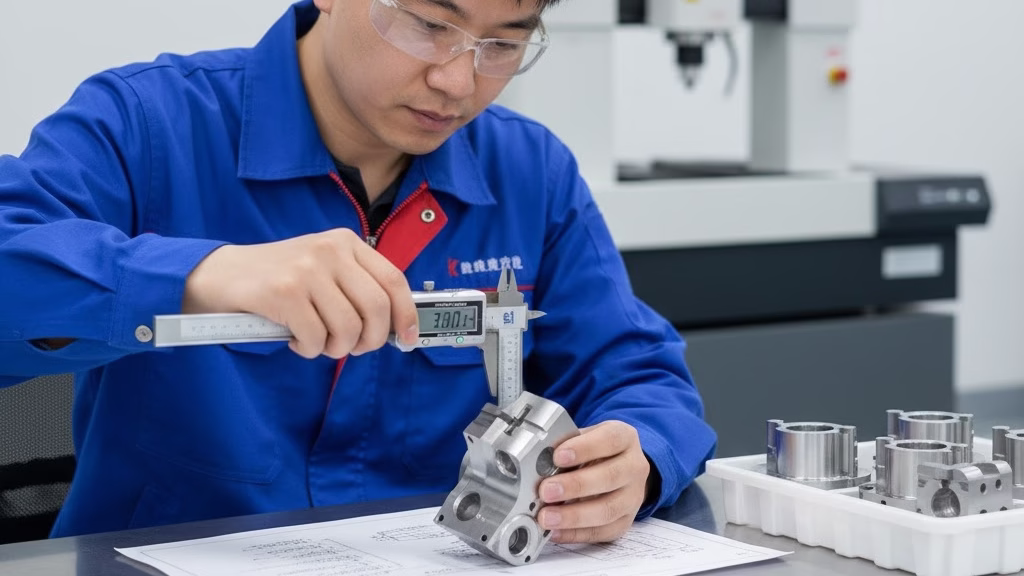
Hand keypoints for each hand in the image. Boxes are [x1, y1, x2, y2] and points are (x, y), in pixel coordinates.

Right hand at [183, 228, 419, 357]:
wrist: (219, 274)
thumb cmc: (276, 279)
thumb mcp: (323, 269)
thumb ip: (356, 289)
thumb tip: (393, 327)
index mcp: (346, 242)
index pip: (394, 280)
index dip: (406, 315)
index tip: (406, 339)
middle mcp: (331, 250)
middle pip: (376, 309)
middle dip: (369, 340)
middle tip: (351, 348)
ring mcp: (307, 269)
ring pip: (348, 328)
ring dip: (334, 348)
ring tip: (316, 342)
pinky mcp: (284, 292)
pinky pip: (315, 338)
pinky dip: (308, 349)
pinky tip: (295, 339)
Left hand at [537, 420, 651, 542]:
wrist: (621, 467)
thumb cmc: (598, 450)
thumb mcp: (585, 437)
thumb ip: (566, 446)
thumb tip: (538, 461)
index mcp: (625, 438)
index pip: (610, 440)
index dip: (584, 448)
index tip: (557, 456)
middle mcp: (634, 467)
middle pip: (610, 477)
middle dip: (575, 485)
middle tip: (546, 490)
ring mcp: (633, 496)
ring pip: (608, 509)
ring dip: (574, 515)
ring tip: (547, 516)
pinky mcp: (626, 521)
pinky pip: (603, 532)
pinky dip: (577, 534)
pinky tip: (556, 531)